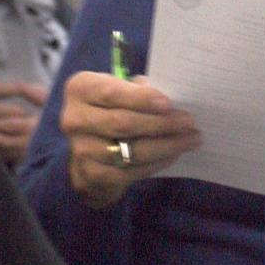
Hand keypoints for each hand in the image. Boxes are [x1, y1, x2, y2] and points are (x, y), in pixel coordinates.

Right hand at [61, 71, 200, 207]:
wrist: (90, 145)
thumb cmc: (112, 106)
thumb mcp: (121, 89)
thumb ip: (141, 90)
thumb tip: (173, 100)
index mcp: (80, 89)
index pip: (111, 93)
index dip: (141, 99)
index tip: (168, 103)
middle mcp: (74, 119)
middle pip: (123, 123)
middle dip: (161, 123)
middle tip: (189, 122)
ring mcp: (80, 150)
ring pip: (130, 150)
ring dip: (166, 145)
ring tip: (190, 139)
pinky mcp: (90, 175)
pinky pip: (130, 172)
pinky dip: (156, 163)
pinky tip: (173, 154)